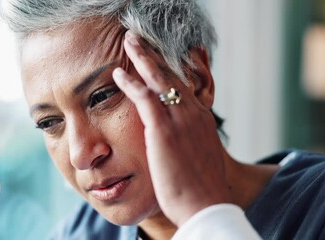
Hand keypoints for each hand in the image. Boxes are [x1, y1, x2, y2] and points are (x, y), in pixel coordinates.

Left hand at [112, 31, 231, 226]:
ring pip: (159, 78)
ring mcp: (180, 120)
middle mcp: (193, 113)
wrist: (206, 205)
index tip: (158, 56)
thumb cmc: (199, 187)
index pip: (183, 84)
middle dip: (154, 54)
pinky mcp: (164, 130)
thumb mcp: (198, 156)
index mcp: (201, 119)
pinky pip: (145, 97)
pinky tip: (118, 73)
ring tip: (128, 41)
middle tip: (140, 39)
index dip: (168, 67)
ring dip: (142, 57)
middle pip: (172, 74)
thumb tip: (178, 140)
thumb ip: (188, 141)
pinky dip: (131, 82)